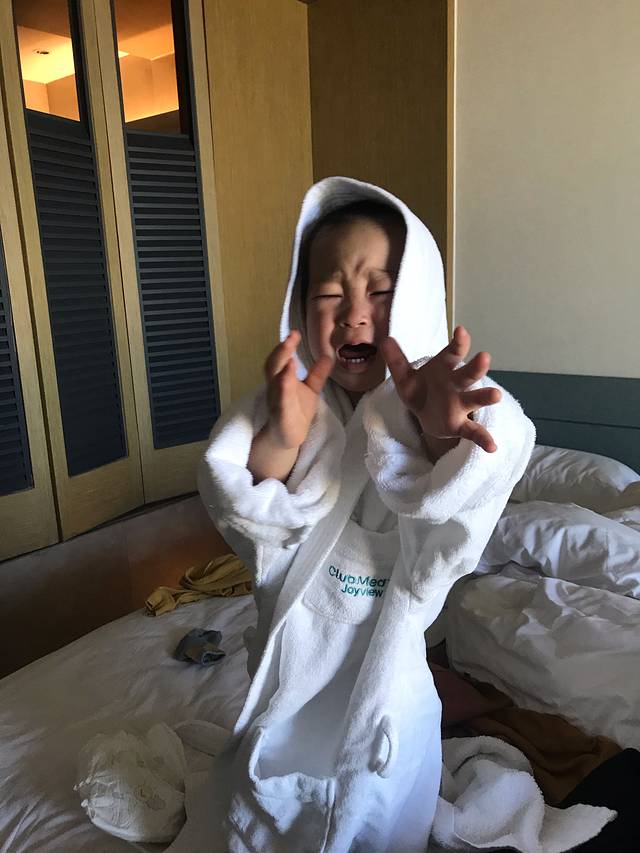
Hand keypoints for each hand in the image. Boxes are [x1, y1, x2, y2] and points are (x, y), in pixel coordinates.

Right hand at [263, 331, 332, 449]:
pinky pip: (282, 406)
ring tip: (291, 361)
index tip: (295, 332)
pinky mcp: (281, 419)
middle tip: (290, 338)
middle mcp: (275, 388)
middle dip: (281, 353)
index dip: (286, 346)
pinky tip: (289, 386)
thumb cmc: (296, 411)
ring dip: (283, 374)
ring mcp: (276, 403)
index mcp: (281, 379)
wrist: (287, 437)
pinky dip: (284, 396)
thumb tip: (328, 355)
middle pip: (274, 367)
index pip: (281, 359)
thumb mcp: (310, 389)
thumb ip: (317, 374)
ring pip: (276, 387)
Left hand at [380, 326, 501, 452]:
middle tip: (485, 357)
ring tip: (496, 395)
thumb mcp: (405, 377)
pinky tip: (492, 447)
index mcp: (445, 368)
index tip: (461, 331)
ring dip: (485, 396)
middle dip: (476, 367)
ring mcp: (460, 404)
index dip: (459, 342)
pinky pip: (473, 431)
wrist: (425, 415)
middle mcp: (456, 384)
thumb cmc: (421, 390)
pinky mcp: (459, 425)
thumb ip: (396, 360)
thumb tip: (385, 340)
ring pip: (474, 398)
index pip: (454, 352)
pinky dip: (483, 438)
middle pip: (468, 374)